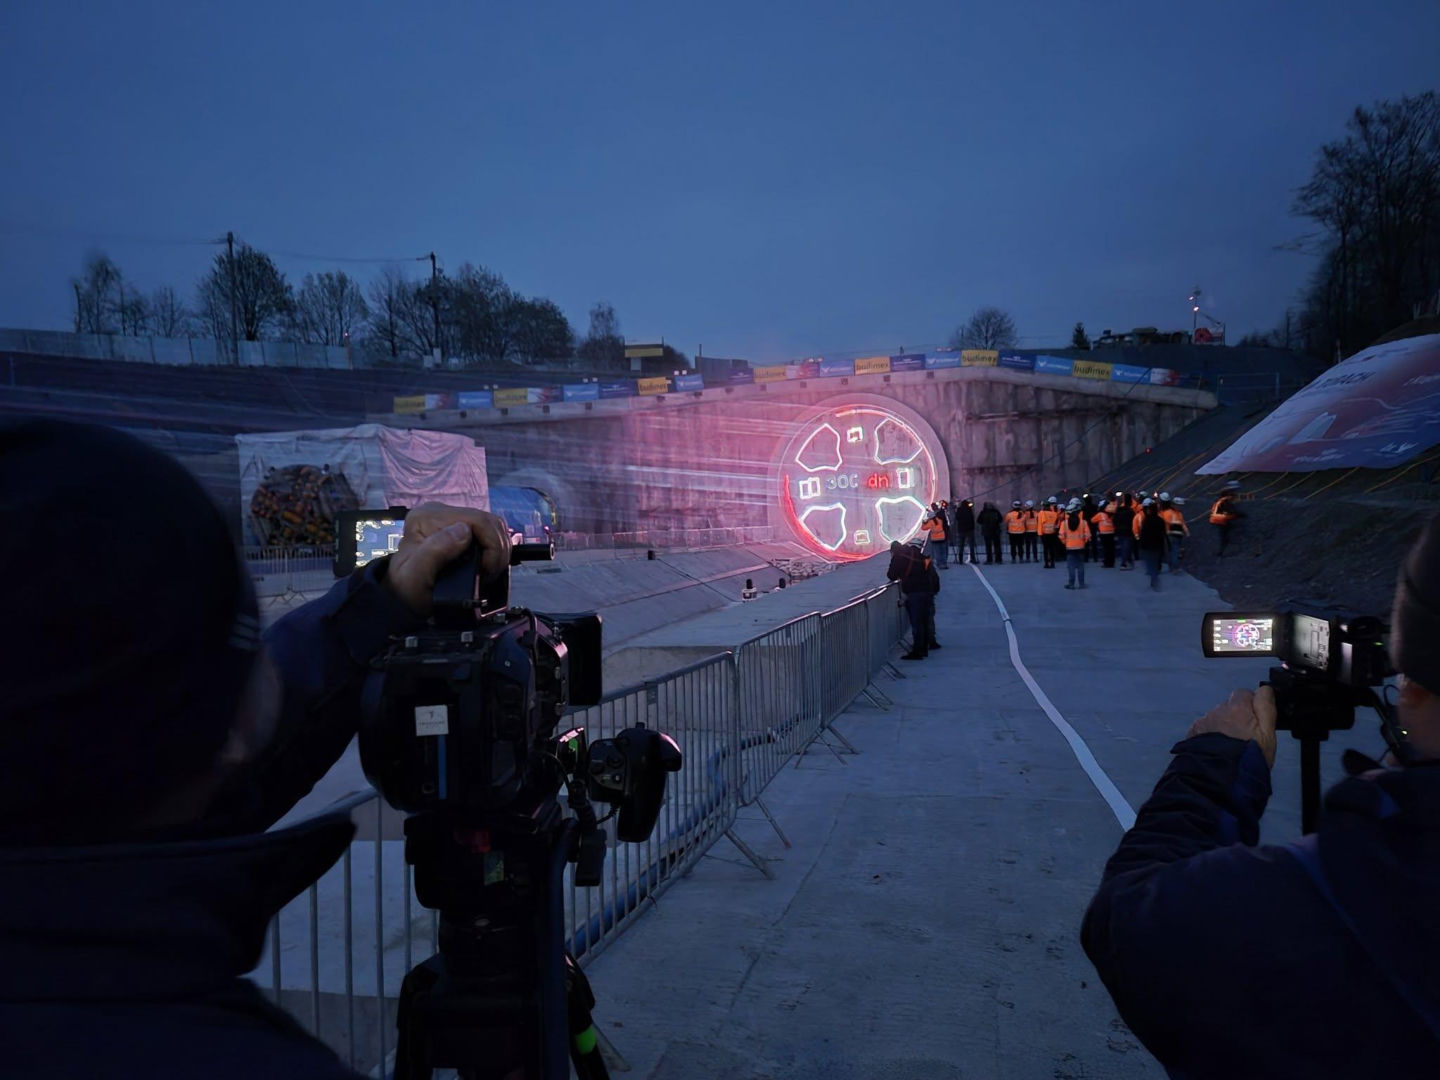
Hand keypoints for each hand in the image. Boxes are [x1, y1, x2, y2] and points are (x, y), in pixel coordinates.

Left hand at [383, 503, 511, 615]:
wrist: (405, 599)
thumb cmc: (408, 590)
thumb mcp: (415, 576)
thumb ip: (434, 552)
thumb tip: (463, 531)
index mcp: (426, 518)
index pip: (477, 520)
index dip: (491, 546)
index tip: (486, 571)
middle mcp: (439, 513)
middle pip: (489, 521)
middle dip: (497, 550)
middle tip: (488, 574)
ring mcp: (453, 520)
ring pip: (494, 526)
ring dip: (498, 551)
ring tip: (488, 571)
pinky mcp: (462, 529)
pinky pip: (491, 532)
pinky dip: (495, 550)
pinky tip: (487, 565)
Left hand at [1187, 685, 1277, 767]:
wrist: (1219, 778)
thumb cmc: (1248, 759)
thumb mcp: (1268, 734)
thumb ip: (1266, 707)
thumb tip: (1265, 690)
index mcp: (1238, 708)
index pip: (1245, 693)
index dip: (1252, 705)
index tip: (1256, 719)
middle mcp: (1218, 711)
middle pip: (1230, 707)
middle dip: (1237, 717)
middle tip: (1245, 737)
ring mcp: (1204, 722)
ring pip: (1217, 718)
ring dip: (1223, 727)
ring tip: (1231, 747)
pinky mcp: (1193, 732)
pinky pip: (1205, 729)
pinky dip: (1211, 736)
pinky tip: (1218, 749)